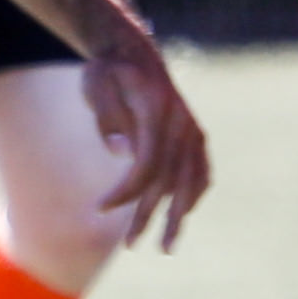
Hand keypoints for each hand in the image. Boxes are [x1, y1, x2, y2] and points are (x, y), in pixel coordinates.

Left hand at [76, 37, 213, 251]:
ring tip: (167, 247)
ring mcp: (192, 128)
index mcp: (158, 108)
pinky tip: (184, 212)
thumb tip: (122, 153)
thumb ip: (107, 117)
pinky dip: (194, 192)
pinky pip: (201, 170)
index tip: (101, 207)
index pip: (147, 162)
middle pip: (169, 178)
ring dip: (179, 215)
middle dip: (149, 214)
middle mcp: (182, 121)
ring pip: (190, 180)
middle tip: (131, 245)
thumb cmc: (108, 71)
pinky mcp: (194, 133)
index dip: (126, 190)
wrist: (132, 52)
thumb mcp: (96, 84)